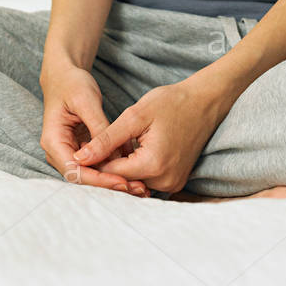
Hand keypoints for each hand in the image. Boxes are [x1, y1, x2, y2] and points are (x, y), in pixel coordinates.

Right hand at [39, 64, 150, 196]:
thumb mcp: (87, 101)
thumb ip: (99, 128)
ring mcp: (67, 151)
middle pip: (83, 177)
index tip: (123, 182)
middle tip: (136, 188)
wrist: (64, 76)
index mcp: (53, 141)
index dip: (99, 179)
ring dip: (112, 179)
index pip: (75, 171)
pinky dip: (112, 168)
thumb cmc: (72, 83)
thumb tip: (114, 153)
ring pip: (90, 174)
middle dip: (109, 184)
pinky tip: (132, 171)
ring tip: (138, 185)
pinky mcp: (79, 149)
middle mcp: (57, 152)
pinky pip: (95, 164)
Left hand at [70, 79, 221, 194]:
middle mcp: (165, 181)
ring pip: (134, 181)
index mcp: (153, 164)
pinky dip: (136, 169)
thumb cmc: (171, 103)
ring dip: (121, 168)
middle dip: (107, 166)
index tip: (81, 149)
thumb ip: (106, 139)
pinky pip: (148, 180)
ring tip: (112, 148)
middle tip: (94, 148)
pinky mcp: (176, 181)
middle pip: (123, 180)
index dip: (94, 161)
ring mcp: (173, 184)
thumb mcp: (135, 116)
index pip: (111, 173)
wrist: (204, 102)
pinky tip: (130, 152)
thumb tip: (81, 157)